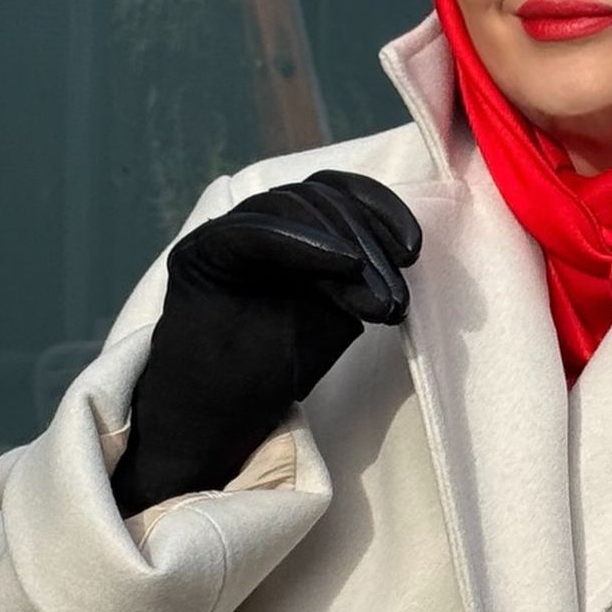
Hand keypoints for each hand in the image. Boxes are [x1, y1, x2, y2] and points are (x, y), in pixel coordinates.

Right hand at [110, 169, 421, 517]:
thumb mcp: (336, 316)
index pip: (338, 192)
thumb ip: (360, 278)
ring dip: (345, 246)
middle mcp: (256, 223)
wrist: (216, 419)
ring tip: (374, 302)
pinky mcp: (198, 253)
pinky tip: (344, 265)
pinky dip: (304, 242)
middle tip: (395, 297)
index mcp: (290, 232)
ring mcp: (224, 234)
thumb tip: (400, 254)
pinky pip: (254, 232)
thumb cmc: (274, 371)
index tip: (412, 251)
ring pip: (291, 205)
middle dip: (369, 240)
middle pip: (321, 196)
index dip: (381, 209)